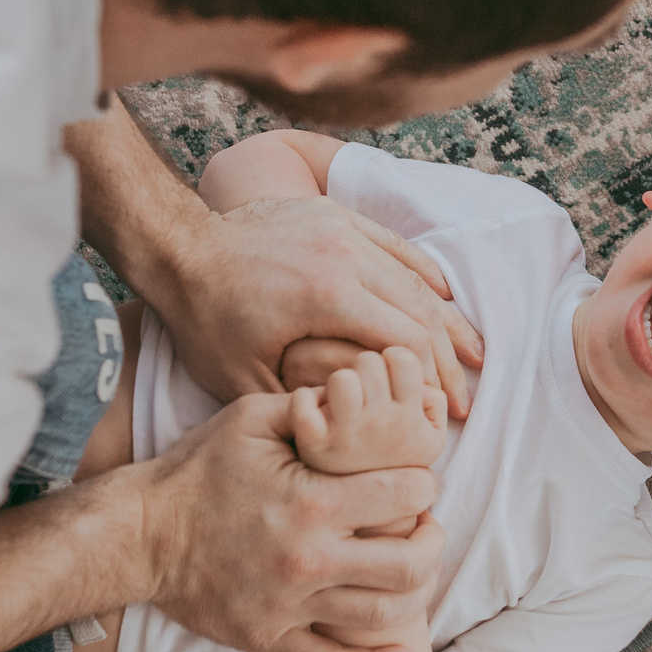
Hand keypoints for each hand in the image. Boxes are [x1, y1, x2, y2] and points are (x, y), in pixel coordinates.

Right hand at [139, 391, 446, 651]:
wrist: (139, 535)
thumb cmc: (196, 471)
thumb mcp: (250, 418)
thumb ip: (310, 406)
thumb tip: (359, 394)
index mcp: (313, 503)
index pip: (408, 495)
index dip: (422, 483)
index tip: (414, 481)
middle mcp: (310, 560)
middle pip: (410, 563)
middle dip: (432, 541)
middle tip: (425, 528)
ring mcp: (292, 606)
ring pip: (385, 616)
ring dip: (416, 593)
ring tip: (412, 570)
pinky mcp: (272, 639)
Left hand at [154, 197, 481, 418]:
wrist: (179, 248)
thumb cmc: (206, 321)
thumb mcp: (245, 381)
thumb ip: (303, 406)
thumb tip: (354, 435)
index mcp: (329, 295)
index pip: (406, 342)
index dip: (433, 384)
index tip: (447, 416)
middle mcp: (345, 254)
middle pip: (421, 310)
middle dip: (449, 359)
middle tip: (466, 396)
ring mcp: (342, 229)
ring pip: (414, 277)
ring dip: (446, 319)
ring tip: (472, 354)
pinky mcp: (335, 216)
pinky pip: (395, 245)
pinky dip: (423, 274)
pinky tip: (444, 298)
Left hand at [291, 347, 448, 475]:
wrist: (359, 516)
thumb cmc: (392, 462)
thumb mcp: (429, 438)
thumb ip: (435, 401)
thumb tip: (428, 373)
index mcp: (414, 421)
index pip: (403, 357)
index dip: (392, 362)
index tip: (387, 382)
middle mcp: (385, 427)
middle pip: (370, 362)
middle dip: (364, 371)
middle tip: (363, 395)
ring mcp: (349, 436)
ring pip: (341, 378)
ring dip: (337, 385)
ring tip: (340, 405)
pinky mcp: (314, 446)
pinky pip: (304, 401)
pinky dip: (303, 402)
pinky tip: (311, 414)